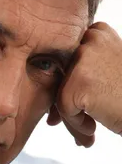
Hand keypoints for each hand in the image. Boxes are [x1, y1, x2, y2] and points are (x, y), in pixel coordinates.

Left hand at [47, 22, 121, 146]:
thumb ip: (85, 73)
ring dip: (72, 118)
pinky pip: (63, 109)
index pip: (67, 64)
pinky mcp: (78, 81)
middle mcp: (90, 39)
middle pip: (62, 78)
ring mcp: (83, 59)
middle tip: (86, 127)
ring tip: (92, 130)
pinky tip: (94, 128)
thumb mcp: (110, 73)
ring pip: (60, 95)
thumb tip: (52, 97)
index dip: (70, 89)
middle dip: (69, 107)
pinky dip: (76, 124)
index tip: (85, 107)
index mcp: (98, 32)